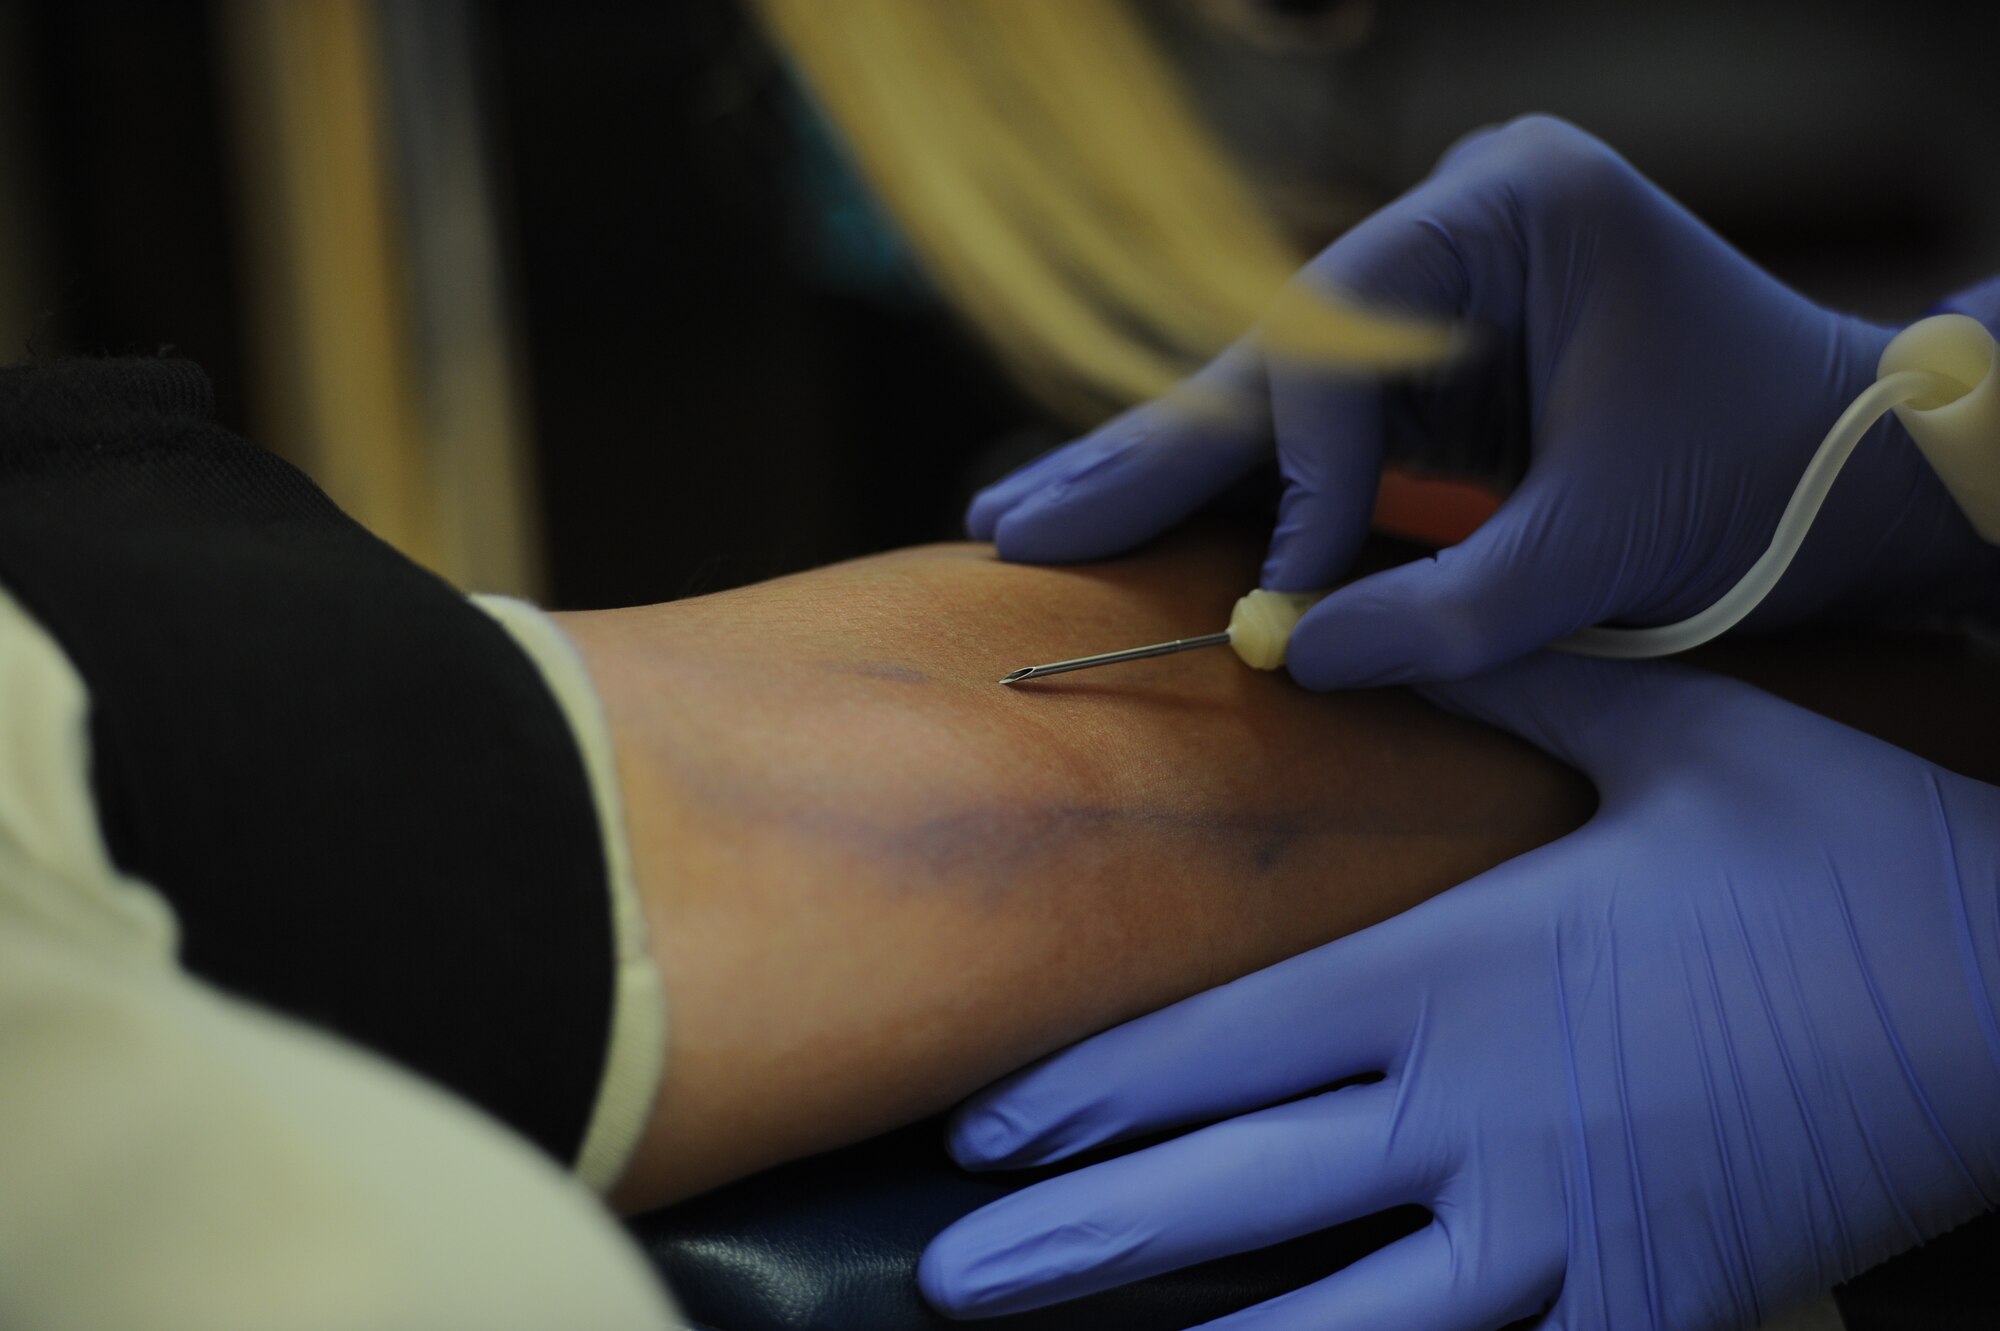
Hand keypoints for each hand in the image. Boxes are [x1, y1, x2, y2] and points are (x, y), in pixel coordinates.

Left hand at [919, 654, 1999, 1329]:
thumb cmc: (1837, 850)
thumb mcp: (1674, 729)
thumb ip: (1503, 675)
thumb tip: (1344, 620)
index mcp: (1461, 973)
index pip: (1223, 1045)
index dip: (1089, 1093)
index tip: (986, 1127)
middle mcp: (1482, 1116)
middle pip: (1232, 1194)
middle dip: (1077, 1238)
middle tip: (955, 1270)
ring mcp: (1562, 1234)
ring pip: (1334, 1326)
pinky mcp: (1650, 1310)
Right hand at [967, 116, 1999, 687]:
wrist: (1850, 471)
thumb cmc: (1760, 482)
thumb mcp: (1606, 550)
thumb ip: (1446, 612)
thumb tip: (1286, 661)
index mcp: (1509, 208)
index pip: (1338, 348)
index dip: (1291, 481)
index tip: (1271, 604)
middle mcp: (1455, 224)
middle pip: (1268, 357)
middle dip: (1144, 455)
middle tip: (1010, 523)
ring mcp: (1436, 285)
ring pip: (1271, 395)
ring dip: (1157, 471)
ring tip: (1029, 521)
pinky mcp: (1432, 356)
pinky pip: (1310, 430)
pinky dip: (1231, 490)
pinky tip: (1121, 512)